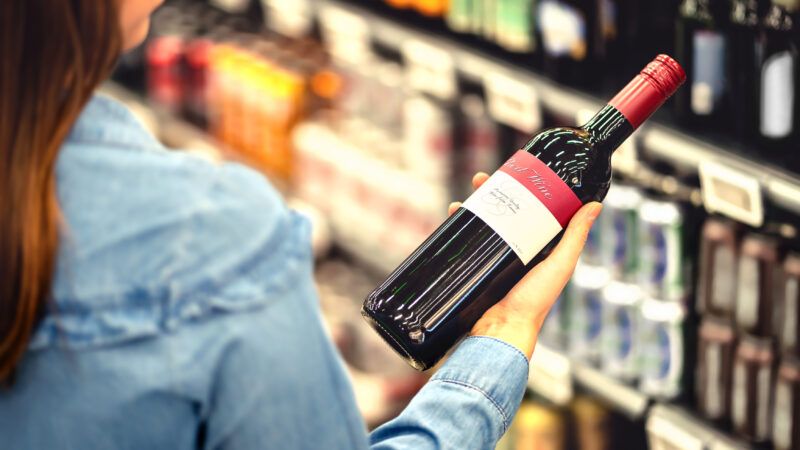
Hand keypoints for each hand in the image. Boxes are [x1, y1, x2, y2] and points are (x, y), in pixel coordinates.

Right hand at [449, 173, 601, 359]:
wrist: (501, 330)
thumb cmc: (535, 303)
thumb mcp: (560, 264)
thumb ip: (575, 236)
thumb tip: (595, 204)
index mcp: (537, 249)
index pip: (529, 210)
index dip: (520, 190)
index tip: (513, 172)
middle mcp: (514, 251)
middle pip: (501, 212)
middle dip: (489, 193)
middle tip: (480, 179)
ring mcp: (492, 260)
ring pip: (480, 224)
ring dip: (470, 207)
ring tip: (462, 198)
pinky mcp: (474, 269)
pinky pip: (465, 243)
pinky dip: (457, 228)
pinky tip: (452, 217)